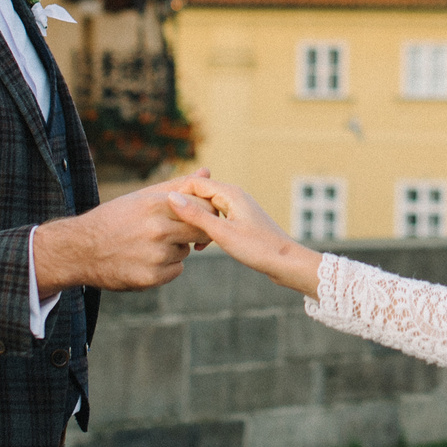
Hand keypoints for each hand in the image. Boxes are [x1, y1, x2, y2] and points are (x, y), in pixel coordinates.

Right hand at [34, 170, 212, 295]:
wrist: (80, 249)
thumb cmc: (114, 218)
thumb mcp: (141, 197)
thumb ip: (176, 185)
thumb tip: (206, 171)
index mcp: (156, 205)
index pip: (201, 208)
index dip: (202, 212)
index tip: (193, 215)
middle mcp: (157, 230)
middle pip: (199, 231)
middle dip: (193, 231)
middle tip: (176, 231)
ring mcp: (155, 256)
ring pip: (185, 251)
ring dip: (175, 249)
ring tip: (150, 245)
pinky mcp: (151, 277)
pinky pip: (176, 270)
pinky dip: (166, 267)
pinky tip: (146, 260)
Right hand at [167, 178, 321, 298]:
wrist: (286, 262)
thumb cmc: (257, 248)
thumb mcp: (222, 234)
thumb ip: (196, 216)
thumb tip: (171, 198)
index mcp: (230, 193)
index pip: (194, 183)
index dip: (176, 194)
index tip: (160, 211)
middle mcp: (234, 196)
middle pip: (200, 194)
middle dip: (184, 209)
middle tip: (167, 227)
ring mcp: (238, 208)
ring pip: (207, 208)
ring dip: (194, 221)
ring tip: (184, 239)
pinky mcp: (240, 221)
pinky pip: (216, 219)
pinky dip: (205, 229)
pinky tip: (199, 246)